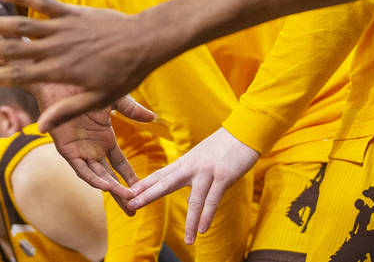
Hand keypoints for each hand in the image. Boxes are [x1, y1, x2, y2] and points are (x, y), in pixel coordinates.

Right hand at [0, 0, 160, 128]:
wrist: (144, 41)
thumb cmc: (123, 72)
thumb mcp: (98, 99)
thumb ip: (66, 110)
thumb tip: (38, 127)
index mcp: (60, 72)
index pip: (19, 75)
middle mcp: (57, 49)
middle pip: (13, 49)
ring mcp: (63, 28)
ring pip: (23, 25)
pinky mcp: (71, 11)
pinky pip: (44, 2)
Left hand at [37, 84, 153, 208]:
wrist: (59, 78)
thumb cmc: (82, 86)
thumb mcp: (113, 98)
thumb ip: (132, 110)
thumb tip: (153, 118)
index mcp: (103, 139)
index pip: (120, 164)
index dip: (131, 177)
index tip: (144, 189)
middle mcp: (92, 148)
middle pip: (109, 177)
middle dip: (121, 194)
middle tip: (135, 210)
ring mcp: (79, 150)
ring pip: (97, 176)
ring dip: (111, 189)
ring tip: (127, 199)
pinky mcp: (66, 149)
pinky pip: (81, 168)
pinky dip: (92, 178)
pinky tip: (105, 186)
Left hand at [126, 127, 257, 243]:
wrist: (244, 131)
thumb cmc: (223, 144)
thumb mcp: (202, 156)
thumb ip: (192, 171)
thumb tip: (186, 189)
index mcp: (186, 162)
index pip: (161, 174)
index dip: (145, 184)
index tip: (129, 192)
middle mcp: (193, 166)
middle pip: (167, 183)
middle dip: (149, 194)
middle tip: (132, 205)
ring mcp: (208, 171)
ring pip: (195, 200)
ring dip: (191, 223)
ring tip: (189, 241)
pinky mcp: (224, 176)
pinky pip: (214, 199)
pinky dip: (208, 216)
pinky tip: (203, 229)